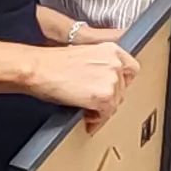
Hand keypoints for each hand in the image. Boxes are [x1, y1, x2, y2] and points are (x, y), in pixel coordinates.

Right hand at [16, 37, 139, 121]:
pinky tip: (88, 120)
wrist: (39, 69)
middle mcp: (115, 63)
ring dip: (103, 110)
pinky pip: (106, 114)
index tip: (114, 90)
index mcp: (111, 49)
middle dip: (110, 98)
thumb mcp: (84, 56)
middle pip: (123, 88)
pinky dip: (97, 120)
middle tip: (96, 105)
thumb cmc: (52, 63)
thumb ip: (100, 66)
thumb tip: (103, 83)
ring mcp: (111, 80)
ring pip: (115, 103)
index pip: (131, 69)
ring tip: (89, 112)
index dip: (122, 82)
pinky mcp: (104, 96)